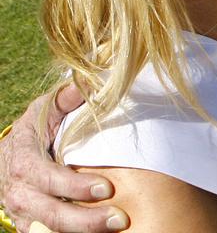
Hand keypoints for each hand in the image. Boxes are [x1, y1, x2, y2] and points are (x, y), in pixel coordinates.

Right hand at [0, 87, 127, 232]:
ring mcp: (25, 214)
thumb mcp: (44, 111)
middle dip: (86, 221)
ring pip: (50, 232)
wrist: (6, 159)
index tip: (106, 187)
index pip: (49, 179)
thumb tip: (89, 84)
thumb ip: (65, 99)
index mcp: (24, 163)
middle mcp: (22, 194)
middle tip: (119, 219)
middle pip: (51, 214)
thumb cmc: (35, 132)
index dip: (75, 186)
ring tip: (114, 232)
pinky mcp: (32, 226)